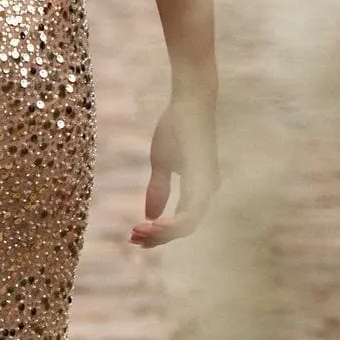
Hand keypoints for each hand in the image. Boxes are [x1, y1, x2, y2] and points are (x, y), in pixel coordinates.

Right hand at [132, 86, 218, 246]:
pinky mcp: (203, 178)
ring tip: (138, 232)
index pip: (181, 222)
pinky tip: (154, 224)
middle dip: (157, 238)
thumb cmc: (177, 128)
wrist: (189, 101)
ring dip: (162, 233)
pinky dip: (172, 222)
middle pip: (184, 229)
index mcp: (199, 189)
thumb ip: (158, 190)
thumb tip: (150, 215)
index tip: (135, 235)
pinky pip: (191, 211)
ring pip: (188, 225)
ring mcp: (207, 186)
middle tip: (132, 238)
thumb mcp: (161, 163)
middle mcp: (207, 191)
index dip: (159, 233)